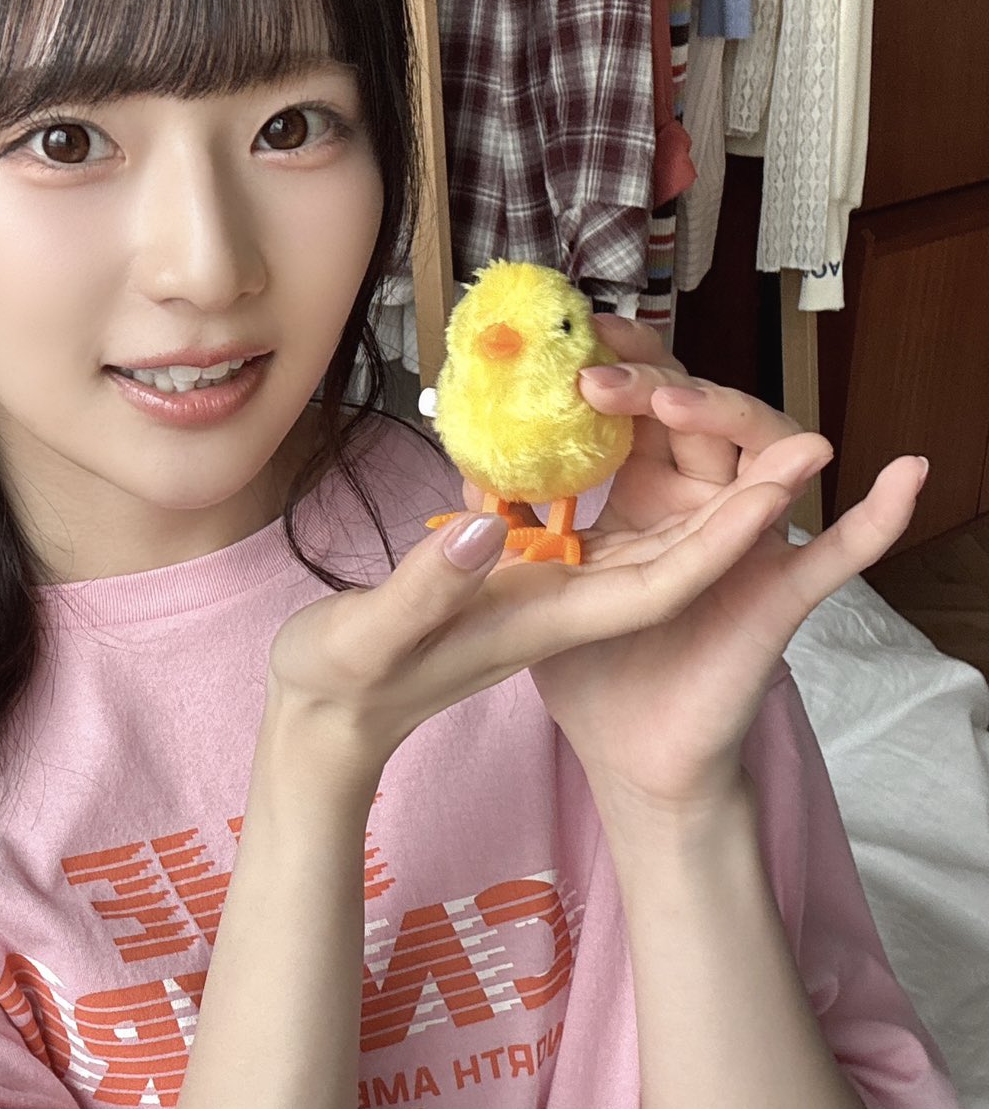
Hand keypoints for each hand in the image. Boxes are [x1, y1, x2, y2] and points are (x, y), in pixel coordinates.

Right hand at [265, 315, 922, 783]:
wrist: (321, 722)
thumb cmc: (340, 685)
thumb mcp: (373, 635)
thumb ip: (431, 584)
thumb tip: (490, 519)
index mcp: (548, 619)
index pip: (667, 579)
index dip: (731, 530)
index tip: (786, 475)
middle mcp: (563, 603)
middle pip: (673, 545)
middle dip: (724, 481)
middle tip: (769, 412)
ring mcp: (543, 589)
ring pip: (635, 525)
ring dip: (669, 462)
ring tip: (687, 386)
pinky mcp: (514, 573)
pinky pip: (581, 516)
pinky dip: (599, 468)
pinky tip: (590, 421)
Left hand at [519, 313, 927, 814]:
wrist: (627, 759)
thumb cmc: (589, 673)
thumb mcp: (534, 587)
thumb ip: (507, 524)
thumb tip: (470, 461)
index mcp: (650, 499)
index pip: (649, 410)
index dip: (625, 366)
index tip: (580, 334)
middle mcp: (704, 512)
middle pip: (705, 420)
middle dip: (661, 378)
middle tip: (604, 361)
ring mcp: (748, 552)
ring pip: (768, 465)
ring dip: (740, 420)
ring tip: (680, 401)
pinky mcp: (778, 599)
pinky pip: (837, 555)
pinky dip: (876, 518)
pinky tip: (905, 474)